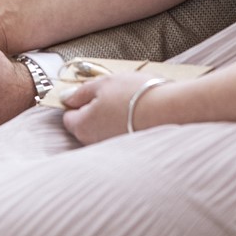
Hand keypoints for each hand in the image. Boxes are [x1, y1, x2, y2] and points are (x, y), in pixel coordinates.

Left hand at [60, 73, 178, 144]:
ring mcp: (111, 148)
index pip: (68, 117)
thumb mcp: (103, 84)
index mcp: (83, 125)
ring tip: (128, 105)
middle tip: (112, 95)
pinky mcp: (128, 151)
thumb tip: (65, 98)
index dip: (77, 102)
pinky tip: (137, 116)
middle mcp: (94, 142)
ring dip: (110, 119)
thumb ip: (80, 92)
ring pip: (103, 132)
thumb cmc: (135, 94)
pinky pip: (119, 137)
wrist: (170, 111)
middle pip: (86, 126)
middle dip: (94, 112)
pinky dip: (124, 127)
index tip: (90, 92)